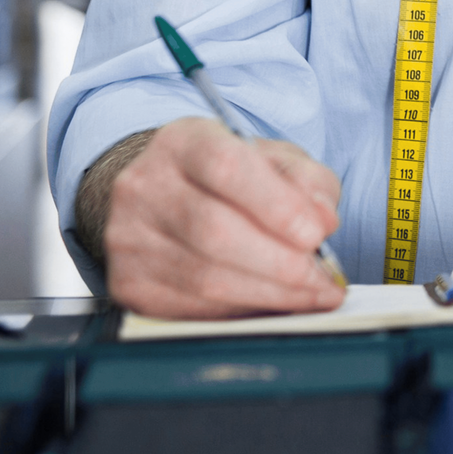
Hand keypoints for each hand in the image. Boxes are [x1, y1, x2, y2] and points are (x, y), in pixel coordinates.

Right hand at [101, 117, 343, 318]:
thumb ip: (308, 182)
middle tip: (322, 278)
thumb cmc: (229, 179)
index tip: (316, 234)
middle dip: (280, 262)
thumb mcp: (275, 160)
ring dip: (270, 294)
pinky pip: (192, 308)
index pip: (226, 167)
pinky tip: (274, 304)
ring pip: (205, 277)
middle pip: (214, 231)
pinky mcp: (129, 284)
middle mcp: (145, 186)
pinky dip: (244, 311)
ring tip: (312, 295)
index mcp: (183, 143)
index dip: (276, 204)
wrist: (164, 198)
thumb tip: (323, 220)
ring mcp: (129, 238)